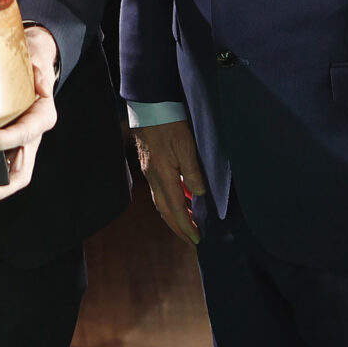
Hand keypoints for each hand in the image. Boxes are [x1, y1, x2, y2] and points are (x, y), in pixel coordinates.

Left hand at [0, 25, 59, 201]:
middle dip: (2, 183)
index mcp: (42, 117)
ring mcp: (20, 144)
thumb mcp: (37, 57)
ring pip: (12, 174)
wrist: (31, 62)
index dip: (5, 141)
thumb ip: (39, 68)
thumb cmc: (32, 61)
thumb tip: (42, 87)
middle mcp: (32, 135)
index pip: (25, 134)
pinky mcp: (7, 144)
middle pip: (23, 170)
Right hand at [133, 118, 206, 245]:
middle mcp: (154, 177)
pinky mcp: (150, 164)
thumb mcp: (186, 147)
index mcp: (163, 176)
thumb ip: (192, 172)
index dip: (186, 226)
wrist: (149, 106)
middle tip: (191, 239)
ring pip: (161, 201)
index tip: (196, 240)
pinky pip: (161, 189)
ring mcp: (150, 171)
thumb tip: (198, 195)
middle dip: (178, 227)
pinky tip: (184, 196)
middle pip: (165, 210)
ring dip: (174, 215)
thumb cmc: (169, 123)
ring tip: (188, 223)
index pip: (176, 209)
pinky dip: (172, 199)